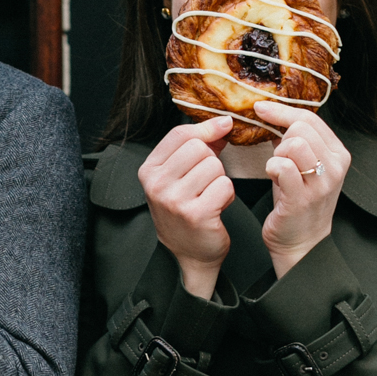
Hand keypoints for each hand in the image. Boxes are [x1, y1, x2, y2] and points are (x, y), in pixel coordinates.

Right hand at [138, 116, 234, 299]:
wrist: (189, 253)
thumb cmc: (186, 210)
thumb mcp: (180, 176)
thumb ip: (197, 146)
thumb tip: (223, 122)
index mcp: (149, 171)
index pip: (179, 135)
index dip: (206, 128)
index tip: (224, 126)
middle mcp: (157, 185)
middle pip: (198, 148)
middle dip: (211, 161)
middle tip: (206, 181)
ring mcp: (174, 200)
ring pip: (214, 166)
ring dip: (220, 179)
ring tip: (210, 195)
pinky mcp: (195, 214)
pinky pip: (224, 185)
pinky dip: (227, 194)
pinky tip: (217, 206)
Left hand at [254, 102, 349, 277]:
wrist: (301, 242)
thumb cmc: (298, 203)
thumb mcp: (303, 167)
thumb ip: (294, 141)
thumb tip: (273, 114)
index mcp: (337, 154)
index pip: (310, 118)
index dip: (281, 111)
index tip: (260, 109)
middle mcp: (335, 166)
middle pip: (301, 128)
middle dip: (280, 138)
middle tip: (276, 156)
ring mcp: (322, 182)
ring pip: (293, 144)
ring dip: (277, 155)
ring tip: (277, 171)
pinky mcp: (304, 197)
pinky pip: (283, 166)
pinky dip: (271, 167)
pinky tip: (273, 177)